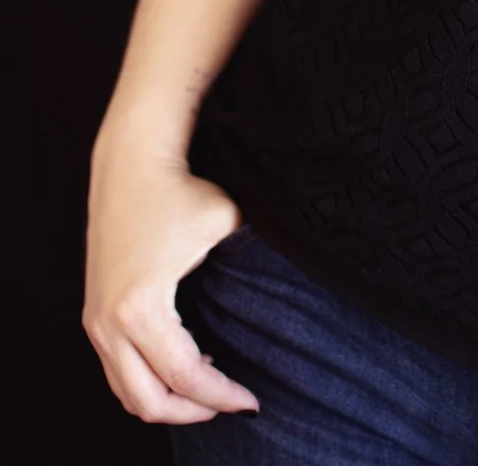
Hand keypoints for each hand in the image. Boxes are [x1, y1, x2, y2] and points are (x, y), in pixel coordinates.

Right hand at [83, 145, 259, 424]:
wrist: (130, 166)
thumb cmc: (181, 192)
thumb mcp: (223, 223)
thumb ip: (247, 258)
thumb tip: (282, 286)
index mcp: (141, 308)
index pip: (184, 375)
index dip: (220, 396)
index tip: (252, 401)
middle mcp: (109, 324)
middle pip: (149, 401)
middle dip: (193, 412)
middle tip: (231, 403)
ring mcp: (97, 322)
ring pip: (127, 393)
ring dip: (168, 402)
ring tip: (209, 388)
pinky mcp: (94, 315)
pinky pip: (117, 372)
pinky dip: (148, 382)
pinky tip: (184, 364)